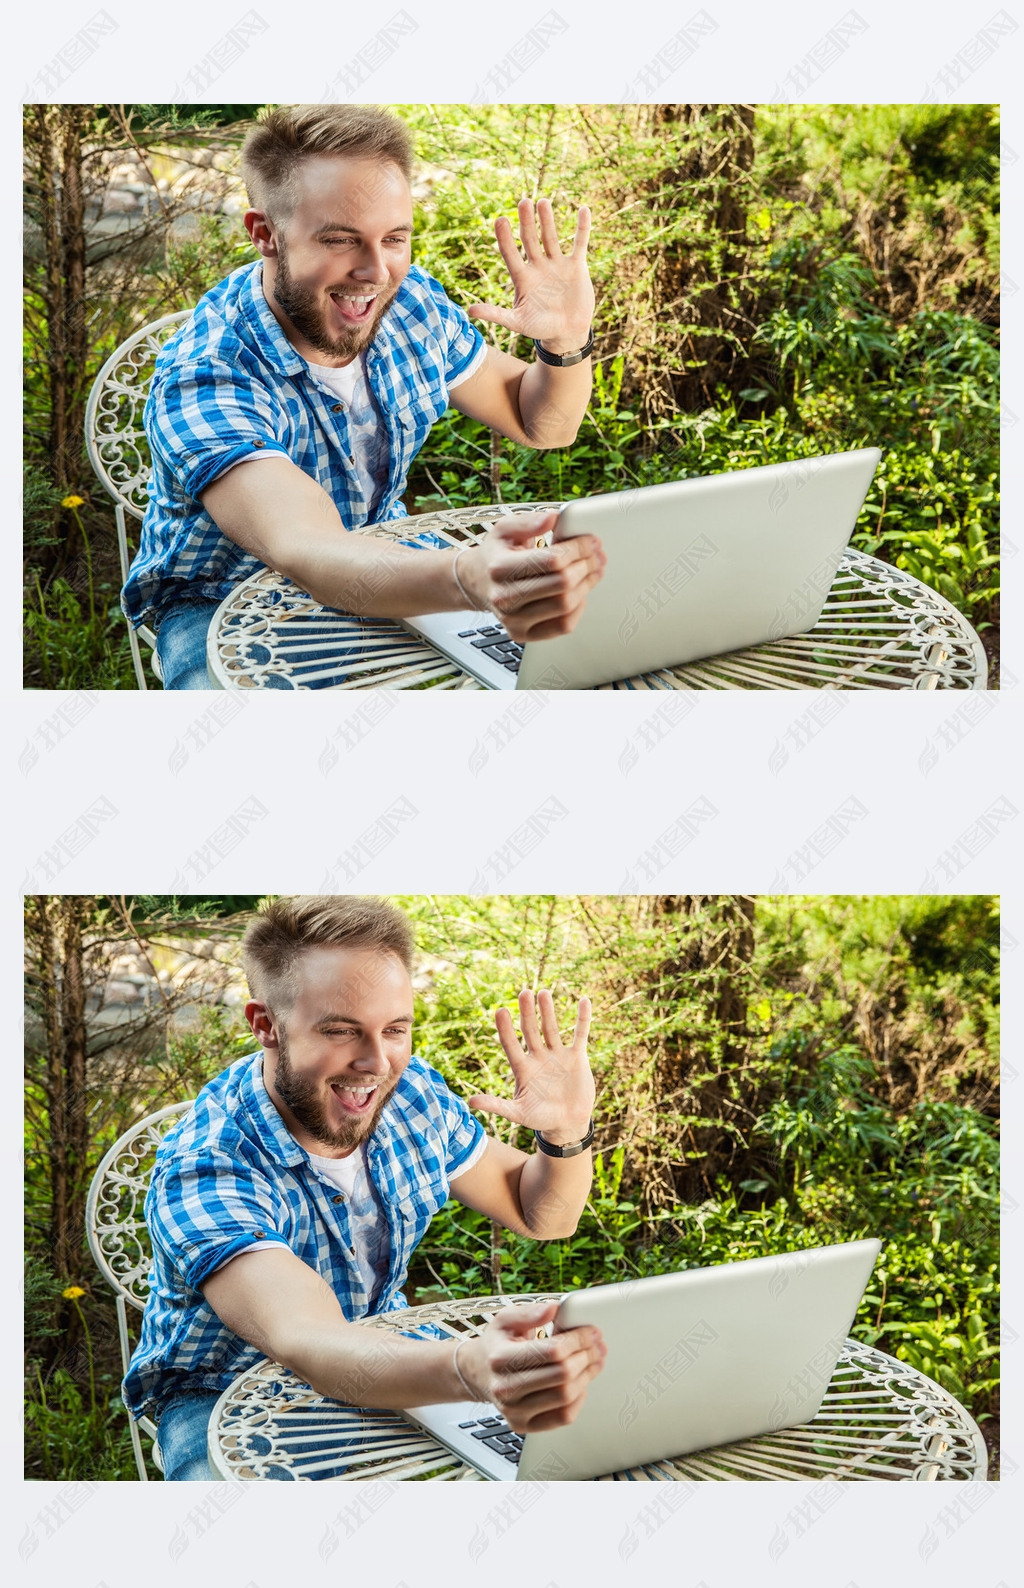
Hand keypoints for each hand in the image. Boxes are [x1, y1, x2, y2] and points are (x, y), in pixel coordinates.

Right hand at [457, 511, 605, 642]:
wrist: (477, 581)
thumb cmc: (496, 555)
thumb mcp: (505, 529)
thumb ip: (529, 521)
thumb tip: (553, 518)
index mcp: (499, 567)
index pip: (552, 560)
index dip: (579, 549)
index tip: (590, 541)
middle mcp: (504, 597)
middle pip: (562, 583)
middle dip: (587, 565)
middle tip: (596, 555)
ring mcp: (513, 619)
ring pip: (565, 605)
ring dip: (587, 585)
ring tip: (592, 571)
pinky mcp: (523, 634)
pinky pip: (563, 626)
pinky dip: (579, 608)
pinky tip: (579, 592)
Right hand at [458, 1300, 605, 1432]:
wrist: (478, 1372)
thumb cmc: (496, 1345)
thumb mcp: (505, 1320)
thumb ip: (530, 1312)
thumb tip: (554, 1309)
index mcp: (500, 1358)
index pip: (551, 1351)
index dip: (578, 1339)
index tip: (591, 1331)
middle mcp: (505, 1388)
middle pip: (562, 1375)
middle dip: (587, 1356)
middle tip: (597, 1345)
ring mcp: (514, 1411)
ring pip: (565, 1397)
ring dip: (587, 1376)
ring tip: (593, 1361)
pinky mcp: (524, 1425)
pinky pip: (563, 1417)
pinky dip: (579, 1399)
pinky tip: (580, 1383)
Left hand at [469, 198, 593, 353]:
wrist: (566, 333)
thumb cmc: (539, 328)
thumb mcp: (516, 322)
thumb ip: (496, 315)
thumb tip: (469, 311)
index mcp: (522, 277)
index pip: (510, 253)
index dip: (505, 238)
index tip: (501, 220)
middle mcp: (538, 266)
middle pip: (530, 240)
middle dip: (527, 222)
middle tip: (523, 202)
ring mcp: (557, 264)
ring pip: (551, 238)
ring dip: (547, 220)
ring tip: (542, 202)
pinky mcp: (576, 266)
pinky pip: (580, 243)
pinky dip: (582, 228)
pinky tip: (583, 210)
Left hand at [469, 988, 594, 1143]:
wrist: (567, 1124)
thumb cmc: (540, 1119)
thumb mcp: (517, 1113)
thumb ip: (496, 1106)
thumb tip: (469, 1101)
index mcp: (522, 1068)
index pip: (510, 1044)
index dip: (505, 1029)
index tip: (501, 1011)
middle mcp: (538, 1057)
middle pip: (530, 1031)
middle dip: (527, 1013)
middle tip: (524, 993)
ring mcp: (558, 1055)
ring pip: (551, 1029)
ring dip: (548, 1011)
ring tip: (543, 993)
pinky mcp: (577, 1057)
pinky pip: (580, 1034)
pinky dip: (583, 1018)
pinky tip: (584, 1000)